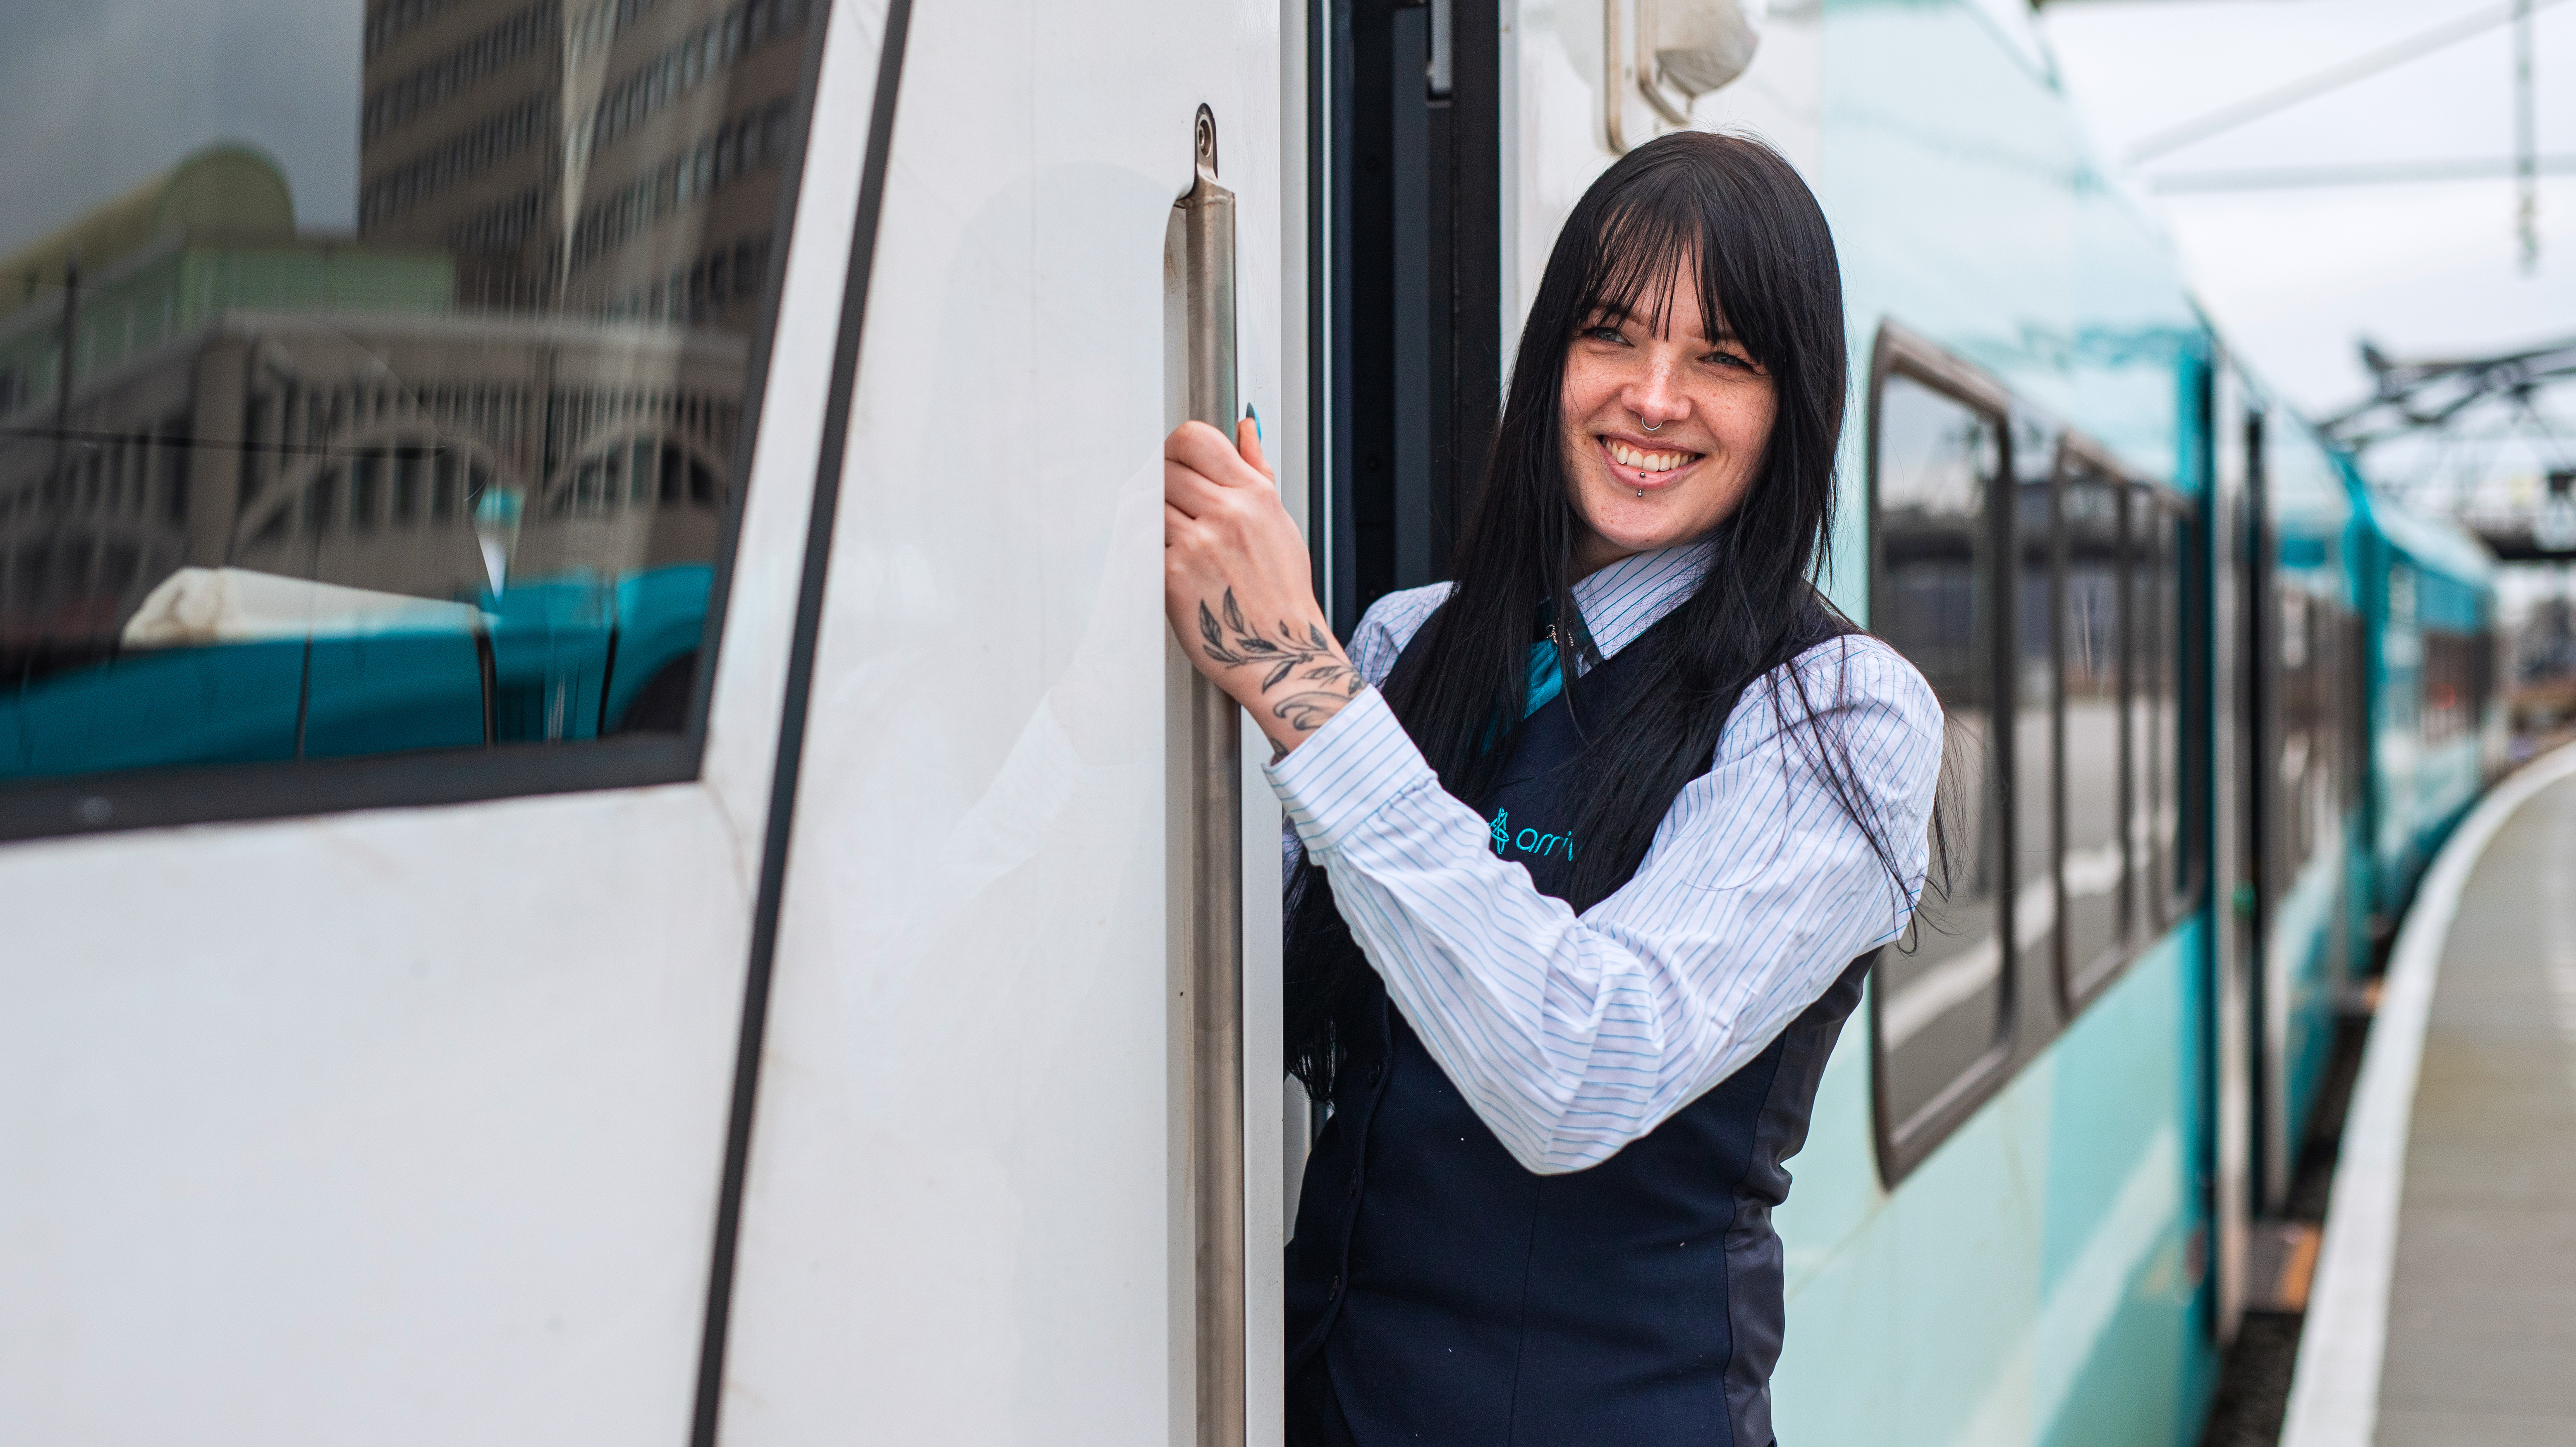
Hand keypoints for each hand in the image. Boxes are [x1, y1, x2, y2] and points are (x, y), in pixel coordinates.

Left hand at [1164, 416, 1360, 752]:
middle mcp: (1227, 514)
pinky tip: (1168, 563)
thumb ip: (1257, 469)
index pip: (1196, 439)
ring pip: (1147, 504)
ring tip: (1171, 539)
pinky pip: (1141, 543)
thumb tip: (1246, 427)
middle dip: (1160, 484)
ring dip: (1151, 518)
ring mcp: (1198, 544)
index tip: (1173, 462)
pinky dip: (1147, 549)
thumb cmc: (1281, 593)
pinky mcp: (1173, 575)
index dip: (1175, 447)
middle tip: (1169, 507)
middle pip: (1164, 469)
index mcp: (1255, 494)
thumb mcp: (1279, 521)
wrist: (1281, 652)